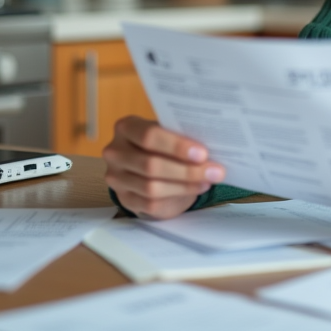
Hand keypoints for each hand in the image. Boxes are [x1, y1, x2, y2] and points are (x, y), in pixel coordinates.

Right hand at [102, 116, 225, 219]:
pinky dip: (177, 196)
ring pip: (152, 187)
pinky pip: (150, 203)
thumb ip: (180, 136)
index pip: (148, 136)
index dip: (176, 146)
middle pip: (151, 165)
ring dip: (185, 185)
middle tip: (215, 171)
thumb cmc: (161, 144)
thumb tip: (212, 144)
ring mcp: (116, 177)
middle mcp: (115, 152)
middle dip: (187, 170)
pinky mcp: (124, 198)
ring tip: (208, 180)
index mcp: (126, 127)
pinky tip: (196, 188)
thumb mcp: (167, 133)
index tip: (203, 153)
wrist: (146, 167)